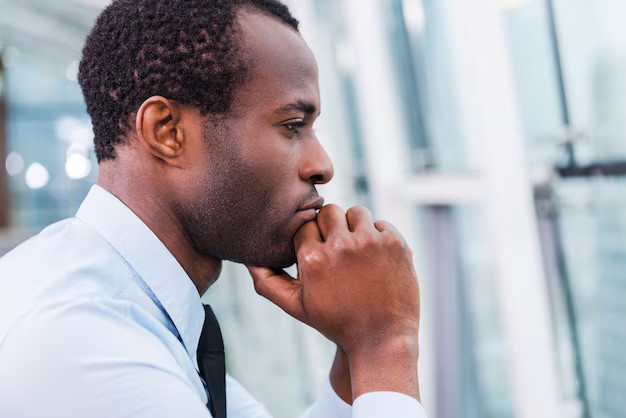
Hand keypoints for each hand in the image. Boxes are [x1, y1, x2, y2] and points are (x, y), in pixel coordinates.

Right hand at [248, 205, 419, 398]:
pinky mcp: (395, 243)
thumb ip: (267, 282)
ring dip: (354, 227)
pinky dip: (378, 237)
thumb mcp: (296, 306)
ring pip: (356, 212)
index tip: (318, 251)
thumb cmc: (336, 323)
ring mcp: (370, 242)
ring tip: (356, 251)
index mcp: (313, 259)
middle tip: (337, 248)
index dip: (310, 237)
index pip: (304, 224)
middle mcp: (341, 246)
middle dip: (330, 227)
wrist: (382, 338)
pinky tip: (376, 259)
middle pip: (329, 211)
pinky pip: (381, 223)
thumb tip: (248, 258)